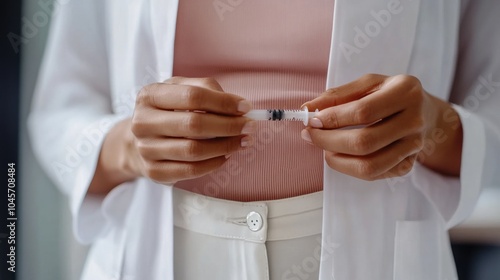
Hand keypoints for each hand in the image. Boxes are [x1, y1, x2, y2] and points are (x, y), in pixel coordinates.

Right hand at [129, 77, 254, 183]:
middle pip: (194, 124)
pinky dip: (214, 163)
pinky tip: (225, 155)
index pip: (193, 96)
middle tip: (249, 126)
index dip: (223, 102)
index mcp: (150, 95)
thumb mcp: (181, 89)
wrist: (137, 141)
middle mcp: (142, 122)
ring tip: (241, 141)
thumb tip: (238, 106)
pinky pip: (191, 170)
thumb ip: (207, 89)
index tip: (245, 108)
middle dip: (228, 126)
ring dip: (225, 146)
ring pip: (194, 150)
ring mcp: (146, 149)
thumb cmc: (167, 111)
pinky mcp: (154, 171)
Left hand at [301, 74, 461, 180]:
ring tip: (324, 148)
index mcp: (405, 91)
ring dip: (337, 160)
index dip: (332, 118)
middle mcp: (414, 120)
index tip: (312, 120)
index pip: (363, 112)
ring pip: (369, 166)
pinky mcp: (408, 165)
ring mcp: (414, 146)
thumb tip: (307, 109)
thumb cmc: (388, 95)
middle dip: (328, 141)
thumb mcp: (367, 84)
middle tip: (310, 136)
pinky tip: (341, 155)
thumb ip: (337, 95)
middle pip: (364, 142)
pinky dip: (349, 168)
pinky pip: (373, 175)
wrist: (424, 113)